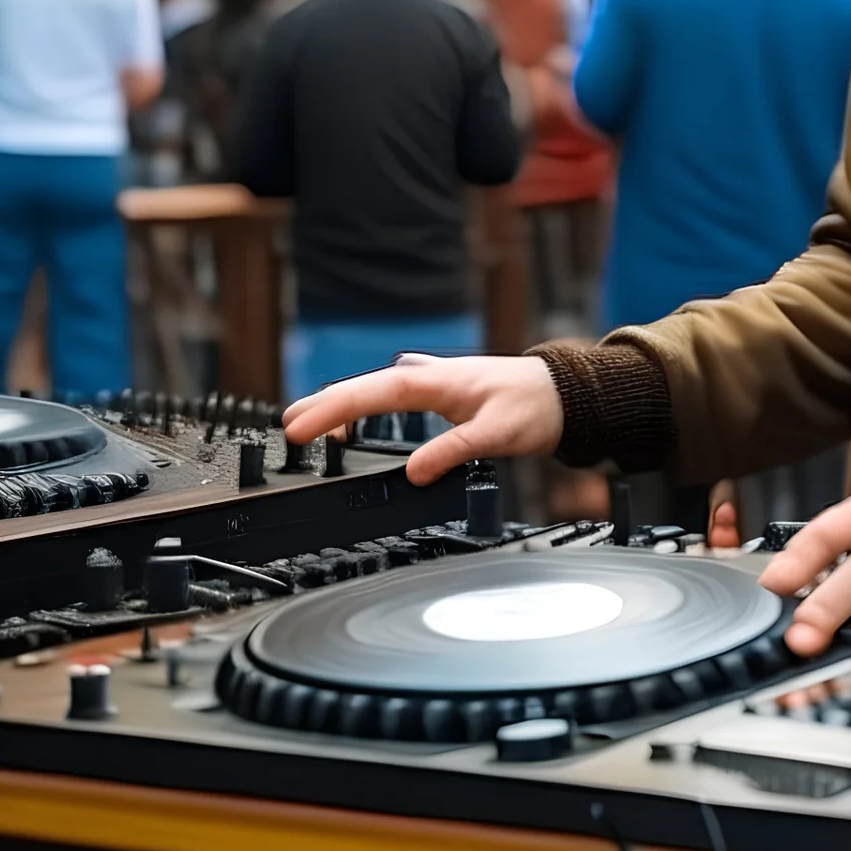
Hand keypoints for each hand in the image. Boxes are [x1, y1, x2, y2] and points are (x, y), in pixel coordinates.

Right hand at [281, 354, 563, 485]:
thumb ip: (453, 451)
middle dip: (325, 406)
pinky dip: (367, 406)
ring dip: (343, 406)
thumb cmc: (533, 408)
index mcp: (436, 382)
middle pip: (365, 388)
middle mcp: (429, 377)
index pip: (372, 393)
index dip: (333, 410)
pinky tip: (356, 416)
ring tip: (309, 424)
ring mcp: (433, 383)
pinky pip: (392, 397)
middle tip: (288, 427)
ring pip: (376, 391)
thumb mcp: (496, 434)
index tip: (302, 427)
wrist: (562, 394)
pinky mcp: (440, 393)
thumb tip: (413, 474)